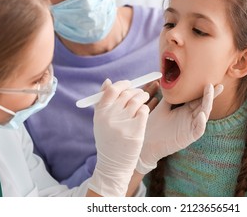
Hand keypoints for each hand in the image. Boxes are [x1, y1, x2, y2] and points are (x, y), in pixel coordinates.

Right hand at [89, 79, 149, 195]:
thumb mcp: (101, 121)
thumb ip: (104, 101)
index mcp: (100, 112)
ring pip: (138, 99)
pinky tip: (144, 112)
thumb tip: (108, 81)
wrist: (113, 164)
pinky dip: (146, 108)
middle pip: (127, 93)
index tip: (129, 84)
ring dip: (143, 96)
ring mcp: (123, 122)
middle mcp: (111, 116)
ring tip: (144, 99)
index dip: (122, 84)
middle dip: (136, 90)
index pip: (112, 90)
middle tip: (140, 93)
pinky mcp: (136, 129)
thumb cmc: (109, 140)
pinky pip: (145, 110)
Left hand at [136, 83, 223, 173]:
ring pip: (204, 115)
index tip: (211, 81)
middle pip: (204, 105)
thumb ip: (169, 97)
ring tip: (210, 93)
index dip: (205, 91)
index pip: (198, 99)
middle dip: (211, 95)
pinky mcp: (188, 138)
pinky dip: (201, 123)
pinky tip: (202, 115)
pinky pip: (198, 130)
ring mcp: (190, 128)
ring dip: (208, 104)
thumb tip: (173, 83)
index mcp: (184, 111)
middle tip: (217, 85)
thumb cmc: (153, 126)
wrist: (146, 142)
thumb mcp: (162, 107)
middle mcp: (190, 118)